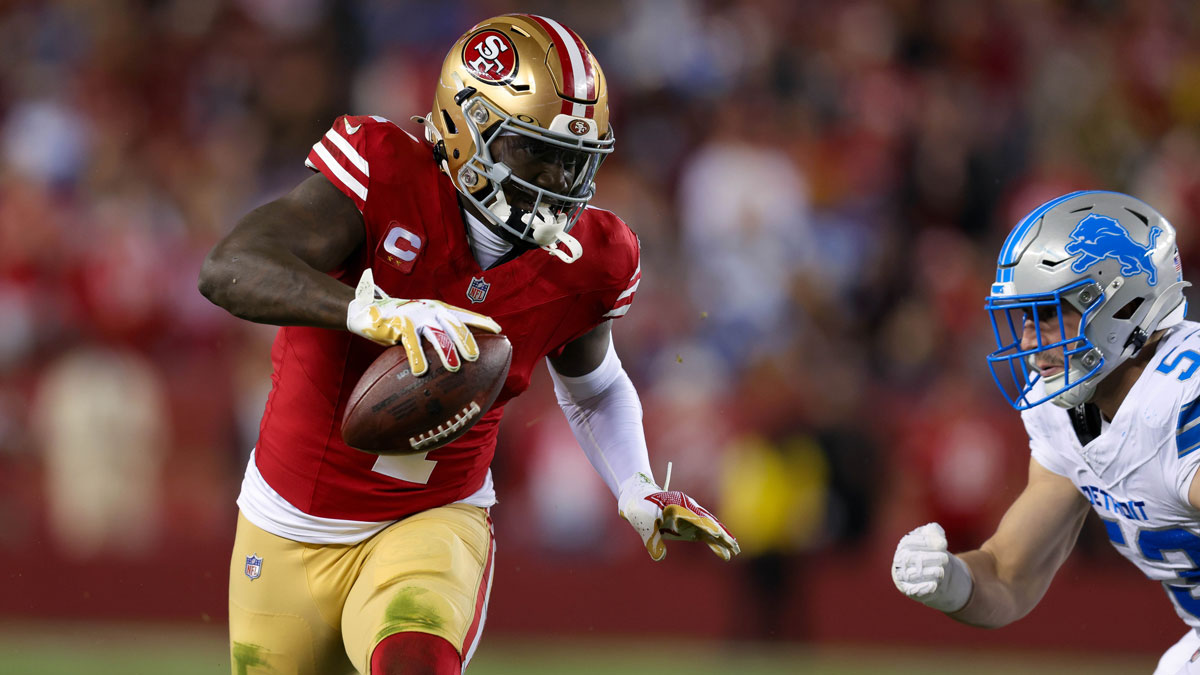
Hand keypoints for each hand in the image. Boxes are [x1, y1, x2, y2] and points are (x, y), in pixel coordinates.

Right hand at [346, 269, 500, 375]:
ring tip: (454, 368)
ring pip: (436, 334)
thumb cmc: (400, 322)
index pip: (465, 314)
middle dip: (467, 341)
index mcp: (439, 309)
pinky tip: (421, 372)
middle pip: (454, 325)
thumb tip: (459, 357)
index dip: (481, 322)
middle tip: (476, 357)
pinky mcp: (399, 325)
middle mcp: (431, 310)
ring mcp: (415, 316)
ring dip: (446, 351)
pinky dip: (417, 358)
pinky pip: (411, 343)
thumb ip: (438, 333)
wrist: (367, 311)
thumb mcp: (422, 323)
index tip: (498, 330)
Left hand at [617, 472, 739, 561]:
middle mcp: (688, 509)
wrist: (638, 499)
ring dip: (723, 540)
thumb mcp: (644, 526)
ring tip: (735, 551)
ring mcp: (691, 516)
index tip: (716, 534)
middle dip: (721, 534)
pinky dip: (715, 544)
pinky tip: (725, 555)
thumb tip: (660, 558)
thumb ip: (652, 541)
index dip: (706, 526)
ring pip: (711, 528)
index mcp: (678, 505)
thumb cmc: (640, 510)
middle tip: (734, 546)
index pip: (695, 517)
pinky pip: (706, 535)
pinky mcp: (691, 525)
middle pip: (708, 522)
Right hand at [891, 522, 972, 612]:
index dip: (927, 542)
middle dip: (932, 558)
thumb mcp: (932, 540)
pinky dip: (924, 588)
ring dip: (931, 572)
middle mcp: (901, 561)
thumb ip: (933, 532)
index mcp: (904, 546)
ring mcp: (904, 576)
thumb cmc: (931, 553)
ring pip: (916, 575)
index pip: (910, 542)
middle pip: (915, 558)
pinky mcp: (910, 590)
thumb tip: (936, 532)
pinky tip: (934, 585)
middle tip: (945, 558)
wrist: (931, 575)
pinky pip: (915, 590)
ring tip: (940, 570)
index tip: (943, 543)